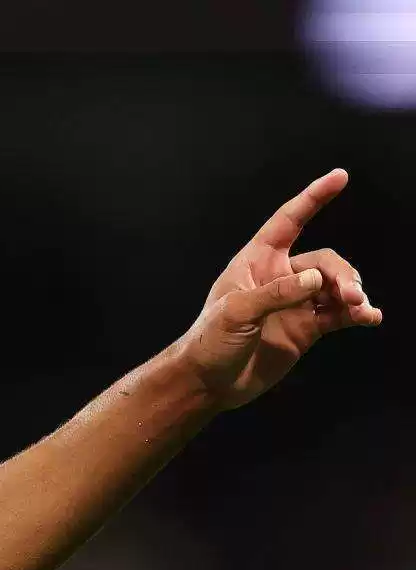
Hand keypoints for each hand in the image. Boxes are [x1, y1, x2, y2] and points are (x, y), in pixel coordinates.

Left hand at [178, 169, 381, 409]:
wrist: (209, 383)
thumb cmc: (209, 342)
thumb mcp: (235, 313)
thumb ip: (276, 293)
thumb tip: (316, 280)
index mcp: (256, 262)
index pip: (288, 222)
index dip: (313, 198)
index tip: (340, 177)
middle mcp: (280, 277)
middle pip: (323, 262)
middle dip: (341, 274)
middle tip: (349, 295)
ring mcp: (296, 303)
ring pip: (335, 286)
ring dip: (352, 293)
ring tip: (358, 308)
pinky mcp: (307, 328)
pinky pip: (339, 314)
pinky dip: (356, 314)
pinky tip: (370, 318)